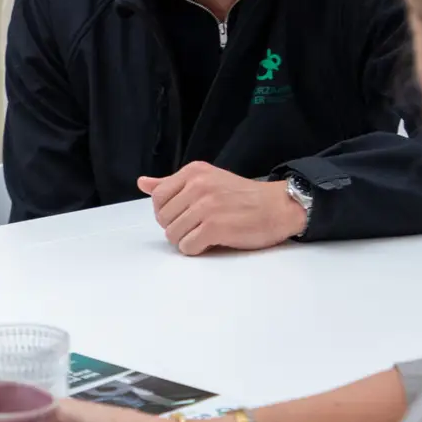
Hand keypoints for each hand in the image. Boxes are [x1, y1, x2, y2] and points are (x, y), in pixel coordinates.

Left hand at [138, 162, 304, 254]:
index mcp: (193, 172)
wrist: (278, 206)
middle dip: (177, 227)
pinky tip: (210, 242)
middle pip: (163, 218)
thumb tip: (142, 183)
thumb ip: (172, 183)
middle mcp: (197, 186)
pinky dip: (196, 249)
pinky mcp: (215, 227)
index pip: (157, 197)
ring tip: (205, 234)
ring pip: (172, 234)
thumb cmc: (243, 196)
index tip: (184, 215)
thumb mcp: (207, 179)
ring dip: (186, 240)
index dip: (167, 212)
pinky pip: (187, 246)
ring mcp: (206, 207)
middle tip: (198, 226)